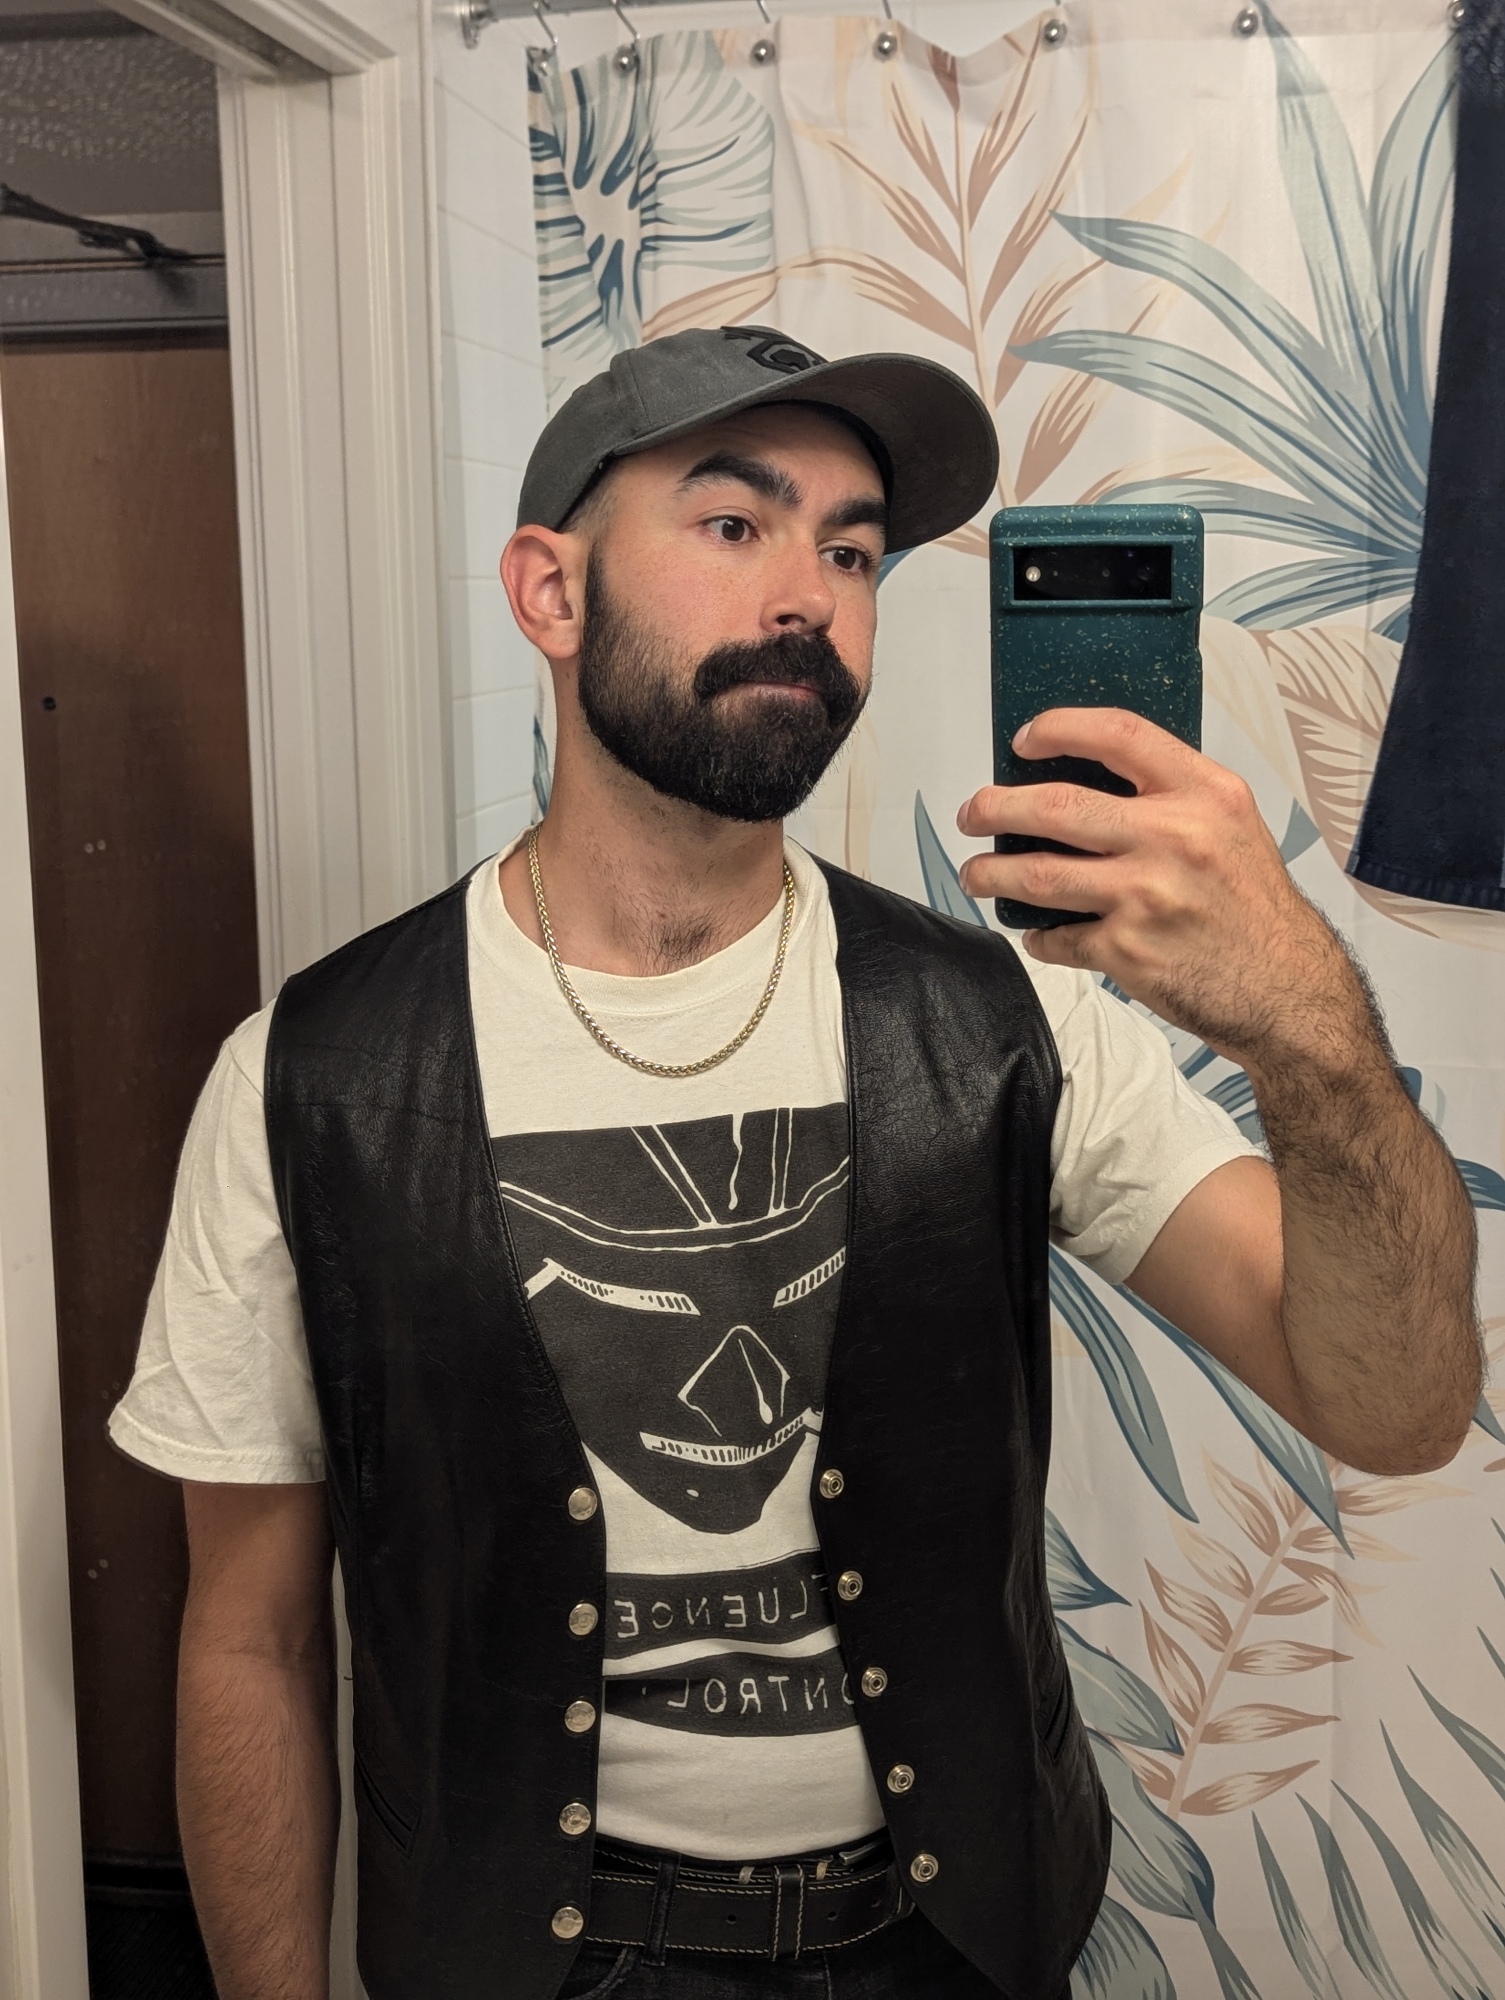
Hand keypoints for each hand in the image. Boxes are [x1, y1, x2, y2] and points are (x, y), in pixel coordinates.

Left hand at [956, 708, 1373, 1076]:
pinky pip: (1058, 937)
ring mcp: (1145, 895)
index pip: (1119, 735)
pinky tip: (1040, 933)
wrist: (1287, 989)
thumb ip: (1173, 797)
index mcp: (1204, 794)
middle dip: (995, 807)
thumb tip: (1089, 781)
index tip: (1025, 740)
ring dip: (991, 873)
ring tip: (977, 874)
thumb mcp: (1233, 827)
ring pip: (1037, 874)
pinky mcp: (1127, 950)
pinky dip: (1040, 937)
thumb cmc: (1256, 909)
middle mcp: (1174, 837)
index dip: (1060, 729)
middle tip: (974, 812)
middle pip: (1055, 806)